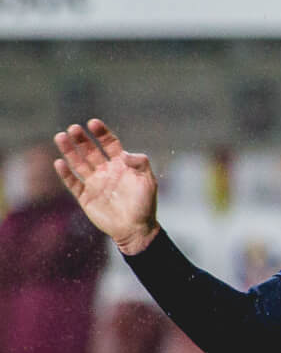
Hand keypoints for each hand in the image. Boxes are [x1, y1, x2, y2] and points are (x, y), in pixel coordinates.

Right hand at [52, 120, 160, 254]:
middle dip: (81, 139)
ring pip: (78, 163)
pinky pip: (72, 183)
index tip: (93, 123)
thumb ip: (140, 163)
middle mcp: (105, 171)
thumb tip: (125, 153)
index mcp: (121, 165)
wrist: (136, 229)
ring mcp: (94, 183)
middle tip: (73, 128)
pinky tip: (59, 162)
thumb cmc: (144, 204)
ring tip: (61, 137)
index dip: (101, 133)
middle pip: (90, 150)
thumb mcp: (148, 181)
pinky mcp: (85, 196)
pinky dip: (65, 173)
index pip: (109, 144)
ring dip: (69, 150)